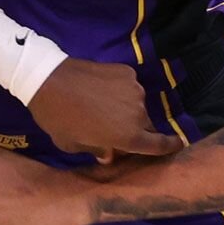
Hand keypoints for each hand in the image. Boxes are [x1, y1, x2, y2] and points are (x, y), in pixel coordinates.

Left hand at [26, 58, 180, 161]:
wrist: (46, 78)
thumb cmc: (58, 118)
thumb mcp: (72, 144)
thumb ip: (96, 150)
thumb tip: (109, 154)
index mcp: (129, 136)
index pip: (161, 145)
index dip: (171, 146)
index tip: (177, 144)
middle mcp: (139, 113)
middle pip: (146, 125)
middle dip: (134, 128)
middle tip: (112, 126)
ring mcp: (135, 89)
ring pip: (137, 104)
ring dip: (126, 107)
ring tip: (101, 105)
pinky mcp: (126, 71)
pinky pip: (128, 85)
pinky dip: (119, 89)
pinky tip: (100, 88)